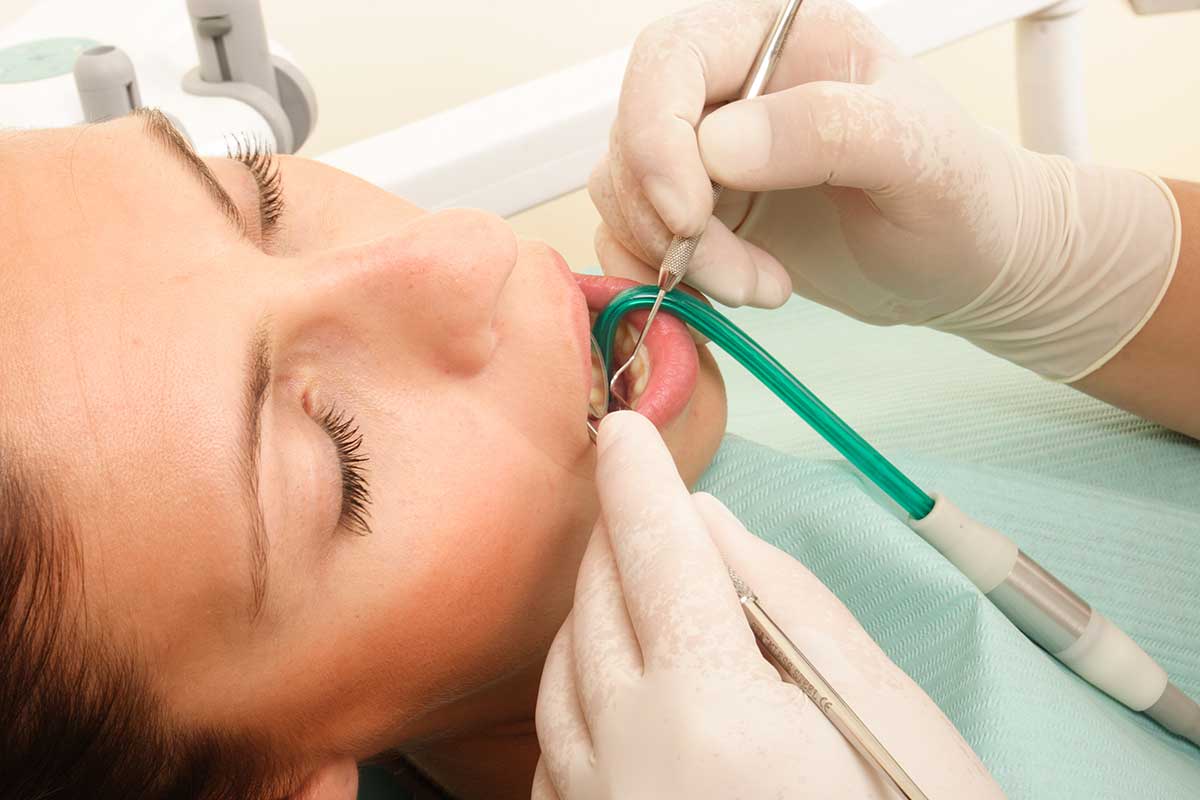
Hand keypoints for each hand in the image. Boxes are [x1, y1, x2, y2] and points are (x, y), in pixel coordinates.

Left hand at [532, 411, 1004, 798]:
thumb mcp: (885, 721)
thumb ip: (792, 610)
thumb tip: (713, 530)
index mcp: (712, 706)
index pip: (656, 552)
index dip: (638, 479)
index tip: (619, 427)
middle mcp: (632, 753)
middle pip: (599, 603)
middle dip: (616, 535)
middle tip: (633, 490)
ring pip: (562, 670)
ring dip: (591, 607)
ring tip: (624, 572)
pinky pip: (556, 744)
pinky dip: (577, 688)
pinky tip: (606, 679)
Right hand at [592, 0, 1177, 380]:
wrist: (968, 266)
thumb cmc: (963, 199)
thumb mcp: (921, 158)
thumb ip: (829, 130)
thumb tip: (718, 146)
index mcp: (779, 40)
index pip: (671, 60)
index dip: (658, 137)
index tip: (691, 215)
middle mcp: (730, 89)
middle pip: (634, 133)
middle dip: (669, 217)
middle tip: (742, 277)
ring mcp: (708, 154)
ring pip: (624, 192)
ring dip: (677, 257)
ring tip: (762, 287)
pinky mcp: (699, 213)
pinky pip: (635, 238)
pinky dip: (665, 277)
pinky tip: (738, 294)